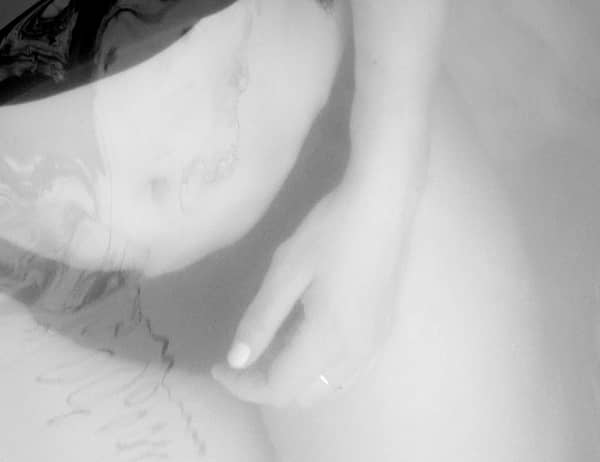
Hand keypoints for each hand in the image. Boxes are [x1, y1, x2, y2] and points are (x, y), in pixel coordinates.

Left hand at [210, 169, 421, 409]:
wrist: (383, 205)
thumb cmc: (330, 231)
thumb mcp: (286, 269)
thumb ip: (261, 319)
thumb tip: (236, 360)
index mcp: (328, 341)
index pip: (279, 388)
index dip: (243, 385)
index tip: (217, 367)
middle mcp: (355, 356)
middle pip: (302, 395)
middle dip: (265, 383)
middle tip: (240, 352)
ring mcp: (373, 347)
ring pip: (326, 388)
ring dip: (292, 378)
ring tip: (267, 342)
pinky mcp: (381, 333)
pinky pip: (345, 373)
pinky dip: (316, 369)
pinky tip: (301, 336)